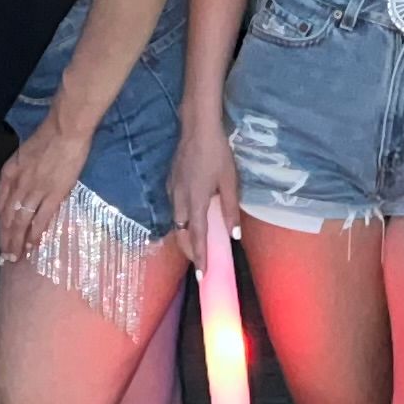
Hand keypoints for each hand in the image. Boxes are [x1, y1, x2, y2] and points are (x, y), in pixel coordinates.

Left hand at [0, 114, 89, 269]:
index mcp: (9, 175)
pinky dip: (35, 234)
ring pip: (21, 222)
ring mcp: (35, 192)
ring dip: (17, 242)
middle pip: (7, 219)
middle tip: (5, 256)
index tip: (2, 236)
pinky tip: (33, 245)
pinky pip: (41, 219)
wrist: (65, 131)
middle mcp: (18, 186)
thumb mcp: (20, 155)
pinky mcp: (54, 195)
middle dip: (5, 239)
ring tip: (16, 257)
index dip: (0, 224)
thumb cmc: (46, 138)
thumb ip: (14, 175)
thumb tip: (10, 196)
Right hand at [166, 117, 237, 263]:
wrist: (196, 128)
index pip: (197, 237)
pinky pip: (174, 209)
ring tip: (195, 248)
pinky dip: (181, 222)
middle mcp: (179, 200)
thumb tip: (233, 235)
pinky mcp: (170, 183)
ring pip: (176, 222)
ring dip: (184, 237)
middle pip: (181, 234)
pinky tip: (190, 221)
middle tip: (200, 266)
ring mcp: (171, 191)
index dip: (200, 258)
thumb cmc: (217, 154)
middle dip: (190, 252)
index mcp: (195, 202)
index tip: (202, 276)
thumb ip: (230, 210)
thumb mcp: (229, 182)